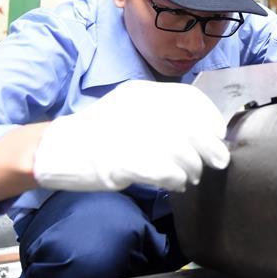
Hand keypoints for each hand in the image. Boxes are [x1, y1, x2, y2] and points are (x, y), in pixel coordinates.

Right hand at [33, 80, 229, 191]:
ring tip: (190, 176)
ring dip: (193, 168)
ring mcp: (133, 136)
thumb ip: (160, 114)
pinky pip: (167, 172)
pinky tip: (175, 183)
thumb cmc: (98, 133)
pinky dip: (177, 180)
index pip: (189, 99)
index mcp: (141, 93)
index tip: (218, 133)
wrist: (58, 149)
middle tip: (217, 161)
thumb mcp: (129, 109)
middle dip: (211, 148)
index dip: (210, 118)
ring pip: (183, 154)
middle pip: (192, 129)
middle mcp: (140, 110)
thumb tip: (202, 131)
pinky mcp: (127, 162)